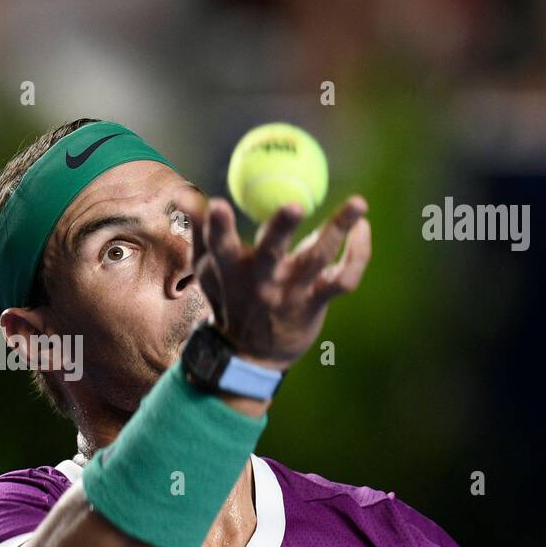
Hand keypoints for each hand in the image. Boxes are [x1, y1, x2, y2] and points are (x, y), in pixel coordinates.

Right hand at [176, 190, 371, 368]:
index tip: (217, 204)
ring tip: (358, 202)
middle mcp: (262, 281)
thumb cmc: (229, 297)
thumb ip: (200, 229)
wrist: (252, 353)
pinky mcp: (316, 302)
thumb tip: (184, 193)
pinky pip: (344, 277)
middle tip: (294, 204)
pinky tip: (361, 227)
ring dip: (338, 229)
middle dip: (280, 228)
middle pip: (271, 252)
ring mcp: (291, 293)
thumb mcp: (207, 267)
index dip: (218, 227)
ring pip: (318, 259)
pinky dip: (357, 253)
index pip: (221, 245)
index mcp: (232, 270)